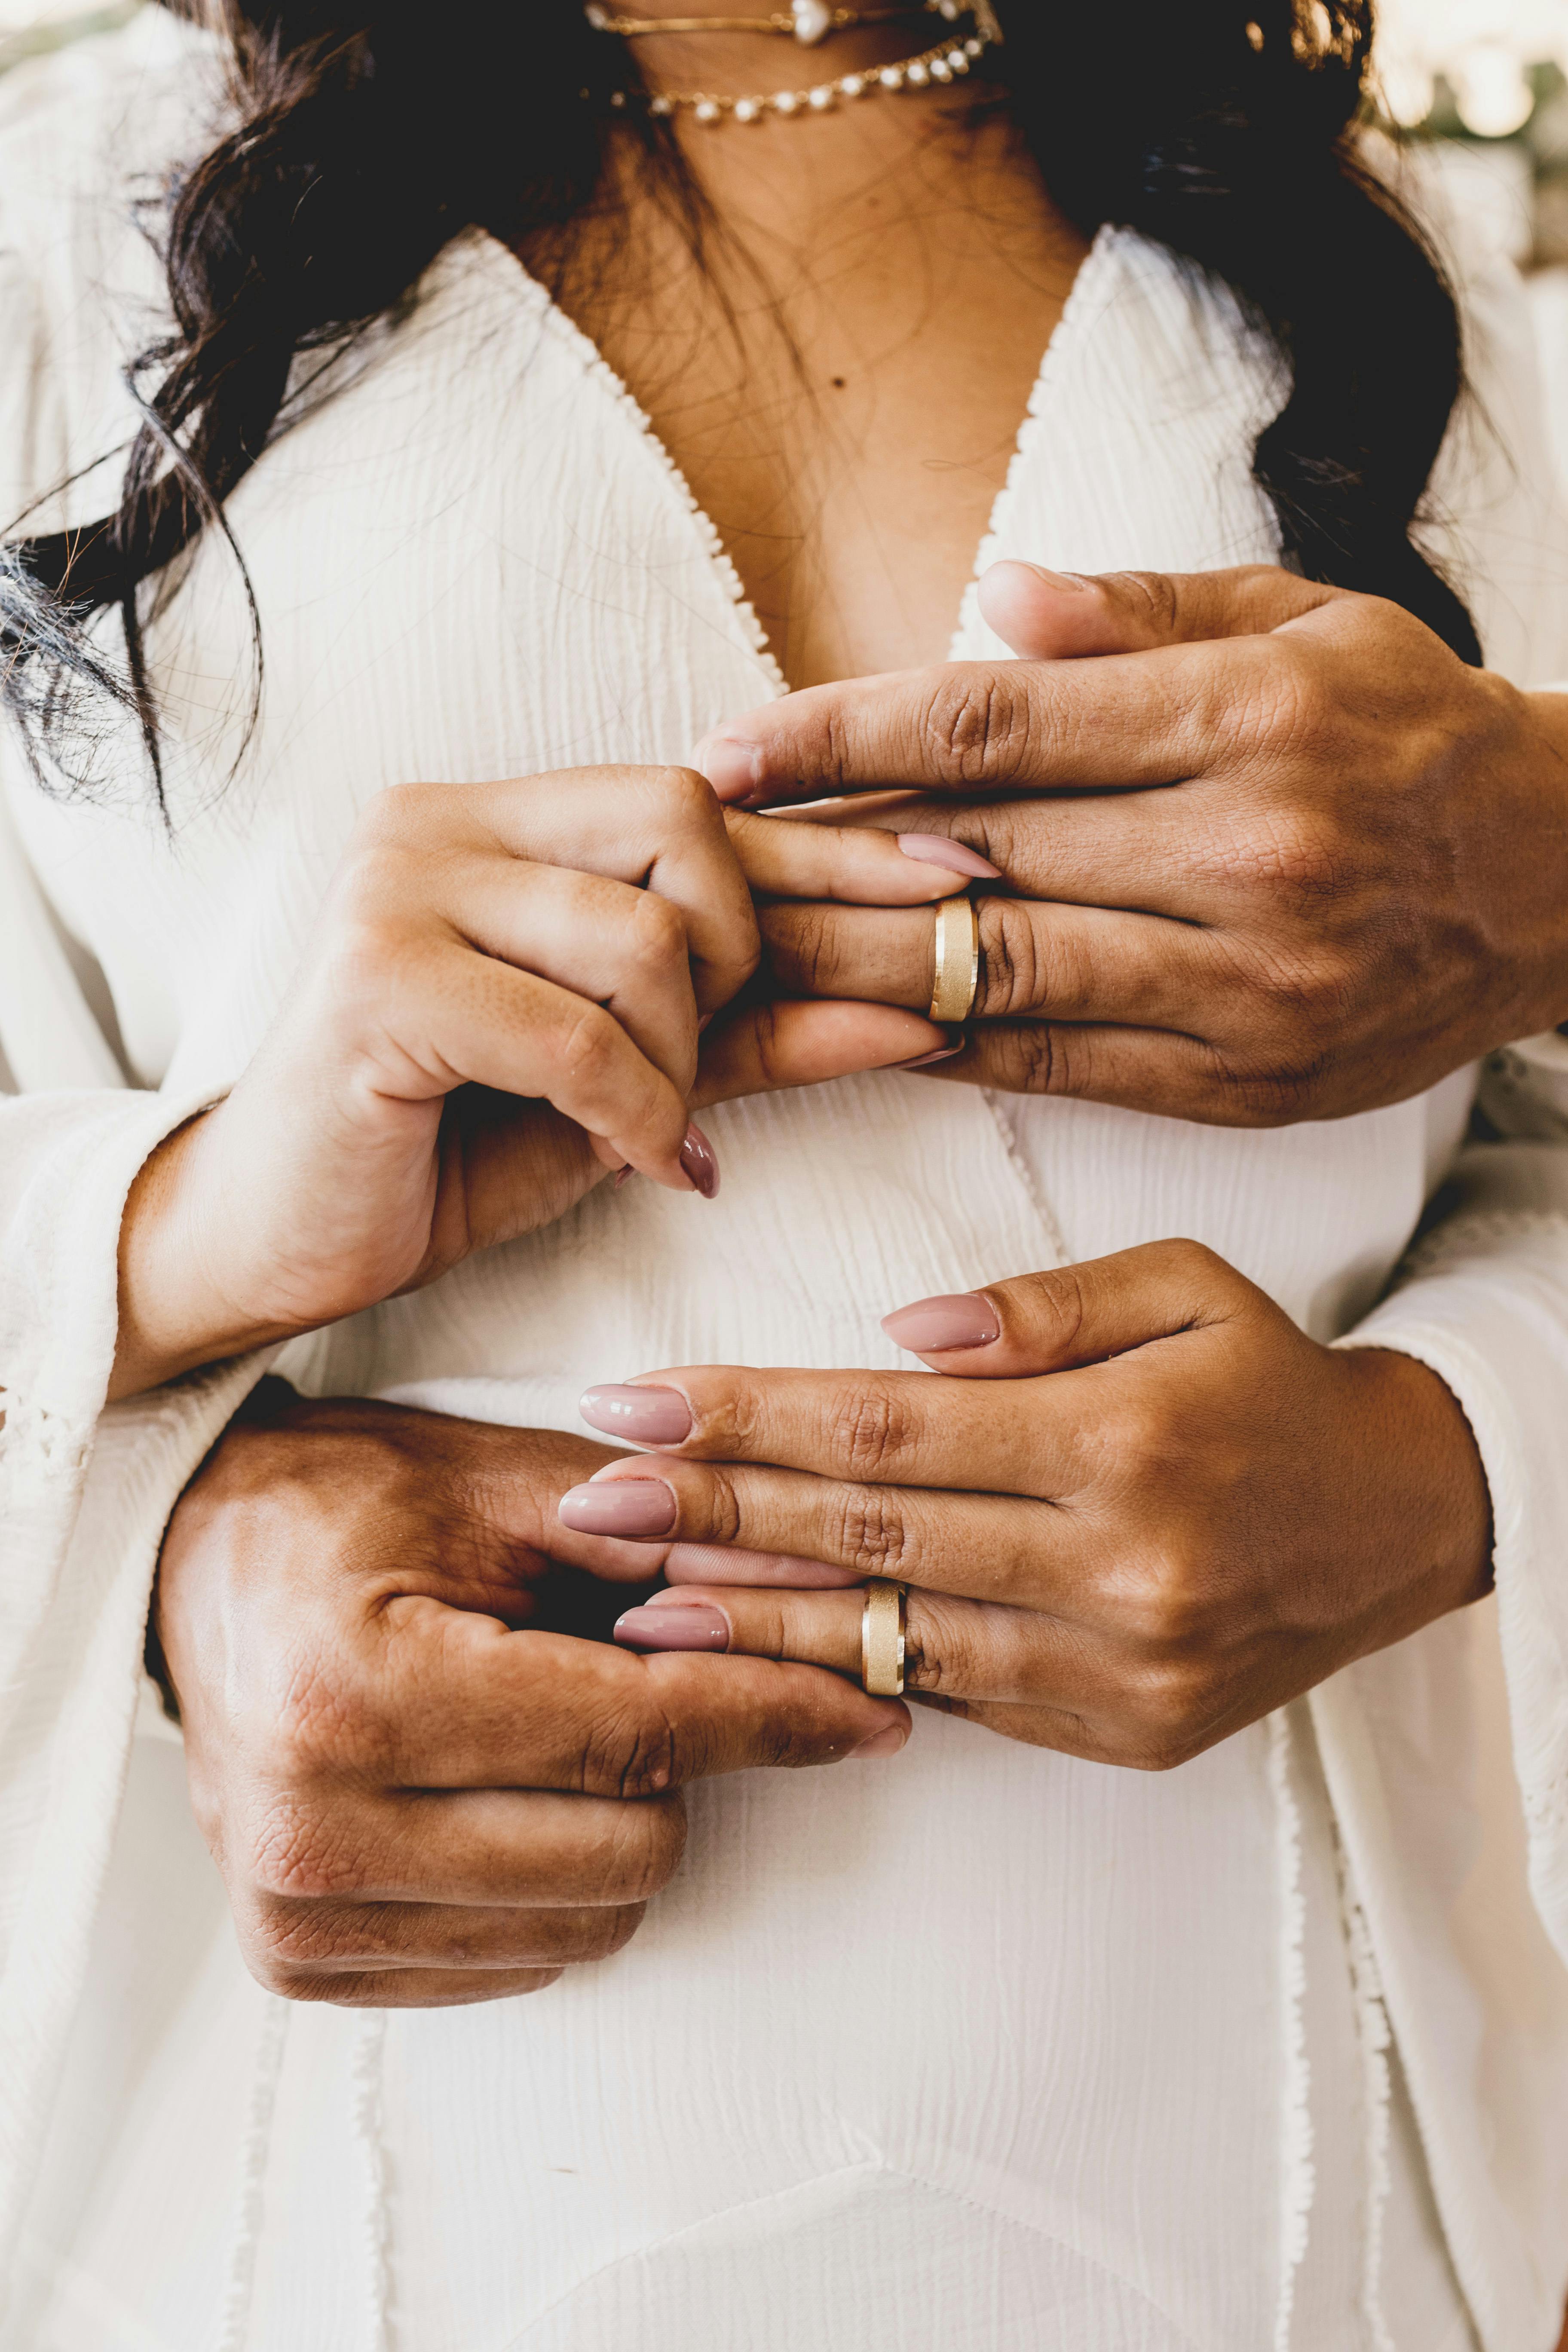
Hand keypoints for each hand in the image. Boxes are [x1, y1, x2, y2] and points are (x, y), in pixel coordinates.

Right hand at [113, 765, 962, 1397]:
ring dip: (681, 1057)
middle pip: (685, 822)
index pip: (704, 798)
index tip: (961, 878)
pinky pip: (576, 1034)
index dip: (839, 842)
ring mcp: (396, 888)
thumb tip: (918, 1007)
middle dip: (740, 955)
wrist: (271, 1237)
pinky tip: (638, 1163)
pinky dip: (633, 1114)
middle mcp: (440, 822)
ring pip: (640, 935)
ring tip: (649, 1128)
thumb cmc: (446, 1150)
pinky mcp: (374, 981)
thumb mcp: (629, 1084)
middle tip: (705, 1060)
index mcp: (498, 822)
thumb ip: (754, 1033)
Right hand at [153, 1390, 908, 2005]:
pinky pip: (521, 1962)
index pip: (633, 1732)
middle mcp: (314, 1829)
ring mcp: (301, 1915)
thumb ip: (667, 1540)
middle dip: (676, 1761)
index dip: (773, 1713)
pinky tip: (506, 1789)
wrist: (189, 1563)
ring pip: (591, 1921)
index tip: (869, 1705)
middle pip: (630, 1848)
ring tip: (558, 1724)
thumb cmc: (345, 1505)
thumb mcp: (502, 1485)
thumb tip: (828, 1585)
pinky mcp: (305, 1965)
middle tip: (642, 1673)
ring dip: (619, 1824)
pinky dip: (552, 1882)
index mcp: (353, 1695)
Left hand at [562, 1243, 1493, 1766]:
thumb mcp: (1187, 1288)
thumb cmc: (1272, 1380)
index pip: (886, 1427)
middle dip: (710, 1514)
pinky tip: (757, 1650)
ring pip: (894, 1638)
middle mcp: (1117, 1565)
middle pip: (868, 1533)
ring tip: (630, 1599)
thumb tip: (901, 1336)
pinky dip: (848, 1671)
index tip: (632, 1404)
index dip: (745, 1415)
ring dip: (751, 1616)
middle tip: (587, 1502)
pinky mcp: (1123, 1733)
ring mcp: (1118, 1666)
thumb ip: (1044, 1308)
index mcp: (1123, 1437)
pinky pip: (957, 1696)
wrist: (1401, 1521)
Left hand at [698, 562, 1567, 1124]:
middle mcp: (1245, 855)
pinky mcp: (1246, 1081)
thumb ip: (1146, 608)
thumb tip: (992, 596)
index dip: (839, 734)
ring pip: (1002, 975)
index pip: (992, 721)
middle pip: (975, 858)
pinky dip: (947, 1048)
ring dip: (850, 970)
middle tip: (689, 863)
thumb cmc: (1413, 726)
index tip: (726, 749)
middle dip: (813, 860)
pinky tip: (849, 1032)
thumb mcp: (1308, 618)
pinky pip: (1061, 1068)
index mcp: (1246, 719)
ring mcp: (1246, 984)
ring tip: (734, 958)